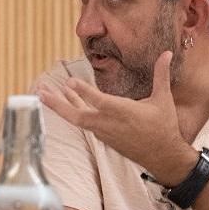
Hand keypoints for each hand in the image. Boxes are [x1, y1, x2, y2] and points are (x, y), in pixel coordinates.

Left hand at [37, 51, 196, 182]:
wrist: (162, 156)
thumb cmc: (163, 126)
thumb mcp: (163, 100)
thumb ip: (161, 75)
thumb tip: (167, 52)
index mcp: (125, 112)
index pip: (100, 102)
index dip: (84, 92)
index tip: (69, 81)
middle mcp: (110, 123)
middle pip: (78, 115)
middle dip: (58, 104)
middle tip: (41, 92)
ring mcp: (103, 131)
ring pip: (76, 118)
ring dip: (59, 105)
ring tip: (42, 91)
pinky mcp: (101, 135)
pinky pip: (81, 120)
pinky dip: (71, 108)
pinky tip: (62, 96)